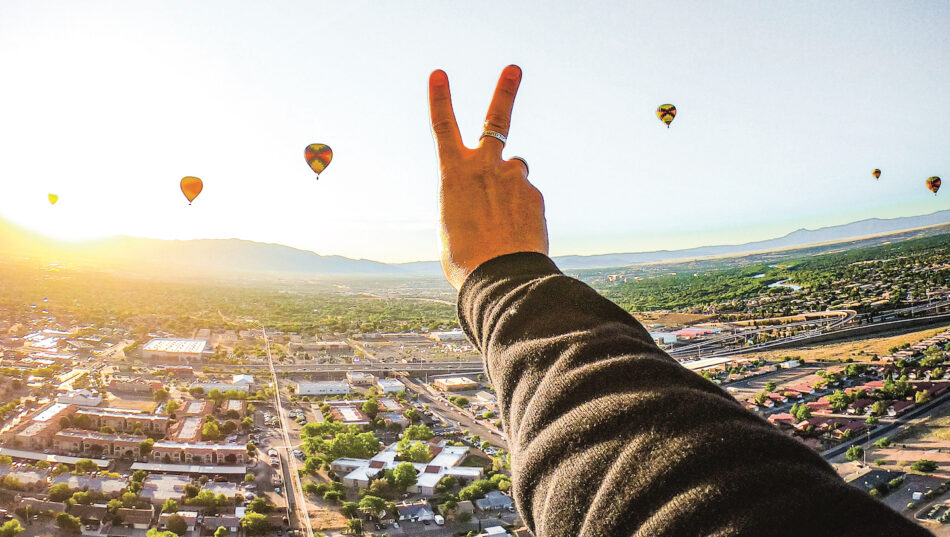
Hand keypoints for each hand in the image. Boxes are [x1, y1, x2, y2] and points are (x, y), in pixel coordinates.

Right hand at [429, 65, 548, 289]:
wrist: (501, 277)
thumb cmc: (466, 260)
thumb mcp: (452, 227)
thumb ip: (466, 202)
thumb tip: (487, 201)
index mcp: (453, 173)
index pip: (442, 127)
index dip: (440, 99)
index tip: (439, 74)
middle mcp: (485, 166)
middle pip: (496, 119)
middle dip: (505, 91)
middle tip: (514, 68)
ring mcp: (513, 176)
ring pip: (515, 171)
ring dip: (511, 185)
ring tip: (504, 220)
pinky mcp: (534, 193)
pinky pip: (527, 196)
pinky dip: (523, 210)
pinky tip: (518, 233)